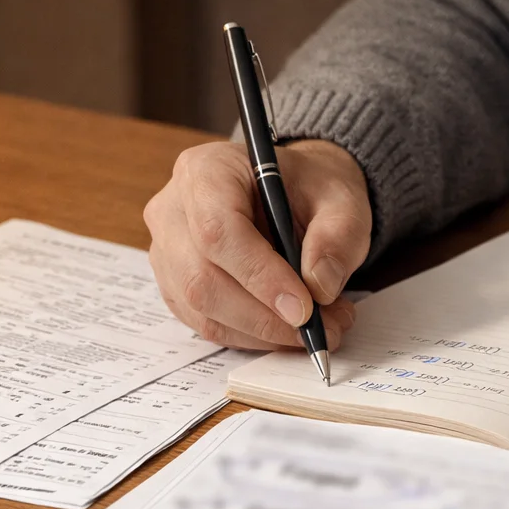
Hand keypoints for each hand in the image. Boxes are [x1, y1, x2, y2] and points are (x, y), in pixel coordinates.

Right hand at [144, 139, 369, 349]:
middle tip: (320, 329)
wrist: (293, 196)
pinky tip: (290, 328)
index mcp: (205, 171)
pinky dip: (254, 337)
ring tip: (319, 327)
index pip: (217, 230)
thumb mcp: (341, 201)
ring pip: (202, 310)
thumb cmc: (310, 191)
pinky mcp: (176, 287)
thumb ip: (337, 238)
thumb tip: (319, 287)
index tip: (304, 307)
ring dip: (264, 332)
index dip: (259, 275)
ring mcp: (167, 252)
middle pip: (201, 278)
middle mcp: (173, 210)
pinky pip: (208, 324)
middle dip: (265, 316)